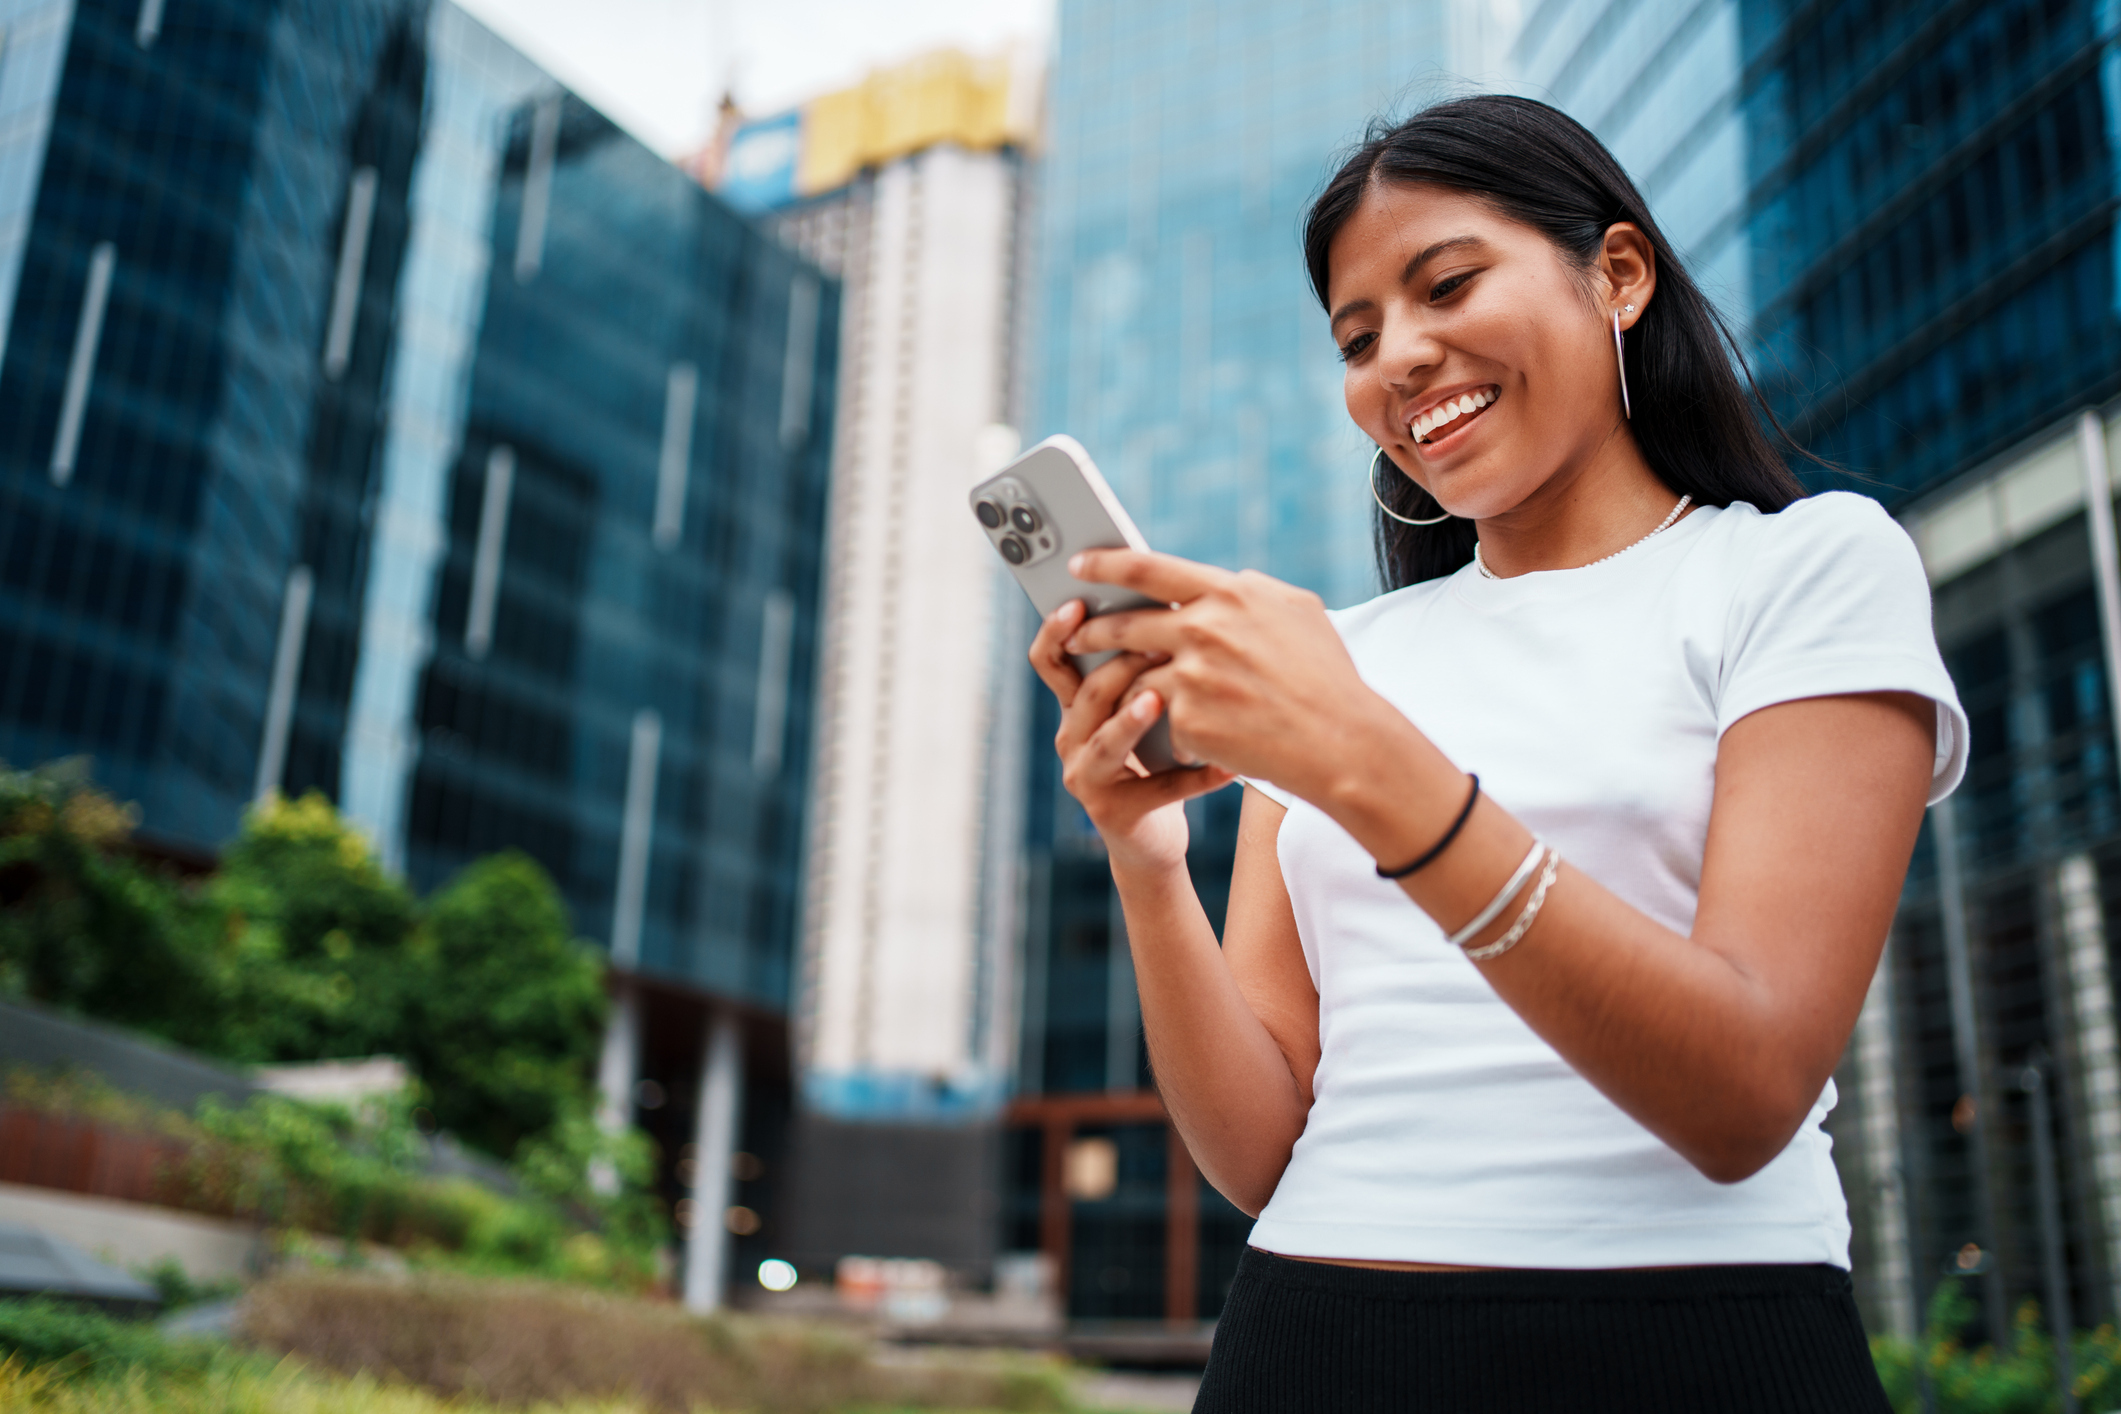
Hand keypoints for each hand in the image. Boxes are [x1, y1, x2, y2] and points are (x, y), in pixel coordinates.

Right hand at [1028, 600, 1235, 874]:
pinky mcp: (1113, 811)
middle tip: (1157, 643)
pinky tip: (1227, 767)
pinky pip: (1157, 788)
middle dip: (1120, 666)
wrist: (1152, 834)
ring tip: (1163, 698)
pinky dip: (1196, 777)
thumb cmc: (1154, 757)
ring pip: (1107, 739)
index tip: (1077, 603)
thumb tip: (1173, 602)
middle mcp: (1071, 738)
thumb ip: (1140, 666)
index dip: (1056, 631)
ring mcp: (1086, 776)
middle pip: (1085, 693)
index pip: (1050, 659)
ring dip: (1135, 717)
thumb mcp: (1141, 708)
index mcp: (1075, 705)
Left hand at [1061, 551, 1395, 801]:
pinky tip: (1173, 733)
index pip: (1149, 569)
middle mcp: (1204, 628)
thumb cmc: (1327, 678)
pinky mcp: (1187, 719)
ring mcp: (1192, 675)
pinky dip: (1160, 725)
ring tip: (1108, 690)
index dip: (1107, 564)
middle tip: (1075, 634)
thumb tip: (1232, 580)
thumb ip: (1257, 590)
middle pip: (1124, 625)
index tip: (1080, 565)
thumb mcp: (1300, 612)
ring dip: (1116, 683)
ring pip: (1132, 675)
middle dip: (1092, 631)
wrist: (1340, 742)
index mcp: (1229, 594)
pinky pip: (1155, 718)